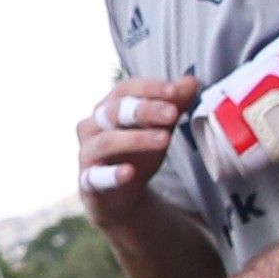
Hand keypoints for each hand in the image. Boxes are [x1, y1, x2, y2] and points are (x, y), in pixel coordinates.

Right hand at [77, 75, 202, 206]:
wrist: (121, 196)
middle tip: (173, 114)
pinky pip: (96, 176)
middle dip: (145, 110)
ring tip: (164, 139)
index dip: (149, 88)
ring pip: (107, 141)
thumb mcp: (160, 128)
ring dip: (136, 139)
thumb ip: (174, 105)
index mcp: (108, 107)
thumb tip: (191, 81)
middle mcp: (92, 126)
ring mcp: (88, 153)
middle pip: (115, 111)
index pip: (125, 89)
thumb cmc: (138, 154)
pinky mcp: (87, 182)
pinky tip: (129, 173)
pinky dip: (112, 174)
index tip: (175, 91)